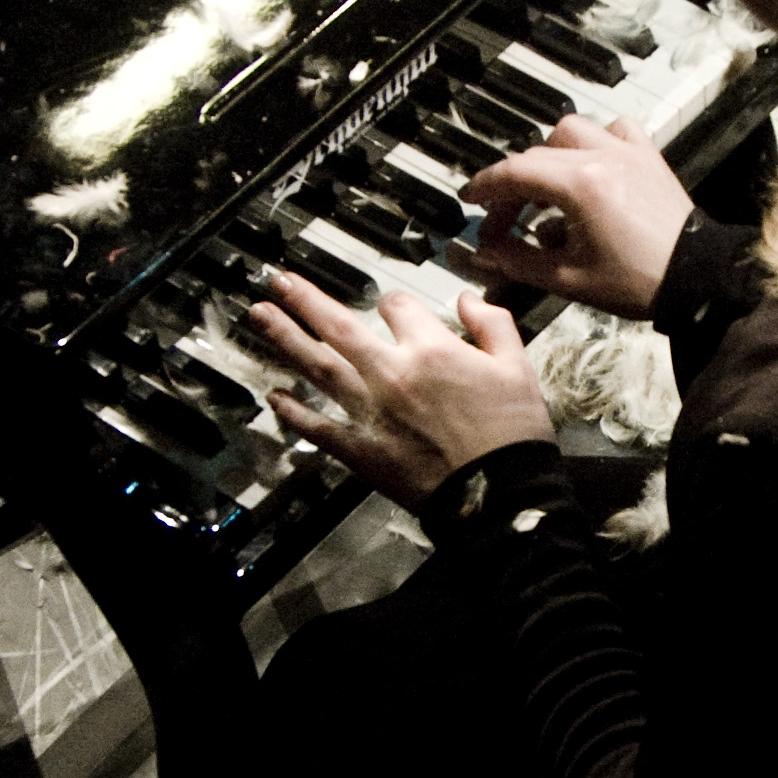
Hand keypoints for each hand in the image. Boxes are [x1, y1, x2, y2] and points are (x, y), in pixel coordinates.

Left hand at [250, 271, 553, 506]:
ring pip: (318, 367)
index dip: (395, 304)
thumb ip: (492, 323)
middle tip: (279, 282)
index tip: (392, 309)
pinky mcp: (362, 450)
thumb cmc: (512, 434)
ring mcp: (371, 412)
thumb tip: (468, 297)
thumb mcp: (517, 366)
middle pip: (338, 326)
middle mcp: (392, 374)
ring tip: (260, 316)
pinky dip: (293, 412)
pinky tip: (273, 396)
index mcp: (431, 349)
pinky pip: (319, 426)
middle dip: (305, 299)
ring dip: (285, 339)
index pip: (397, 307)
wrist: (500, 495)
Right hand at [466, 111, 696, 319]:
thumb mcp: (567, 279)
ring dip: (549, 155)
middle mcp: (604, 157)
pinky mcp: (648, 158)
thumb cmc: (640, 282)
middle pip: (537, 154)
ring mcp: (628, 152)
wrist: (698, 279)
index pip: (516, 172)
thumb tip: (485, 251)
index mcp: (582, 185)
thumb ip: (518, 260)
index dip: (485, 186)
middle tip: (505, 221)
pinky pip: (615, 129)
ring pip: (572, 131)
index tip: (470, 199)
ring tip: (545, 191)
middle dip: (513, 185)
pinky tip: (589, 167)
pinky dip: (594, 142)